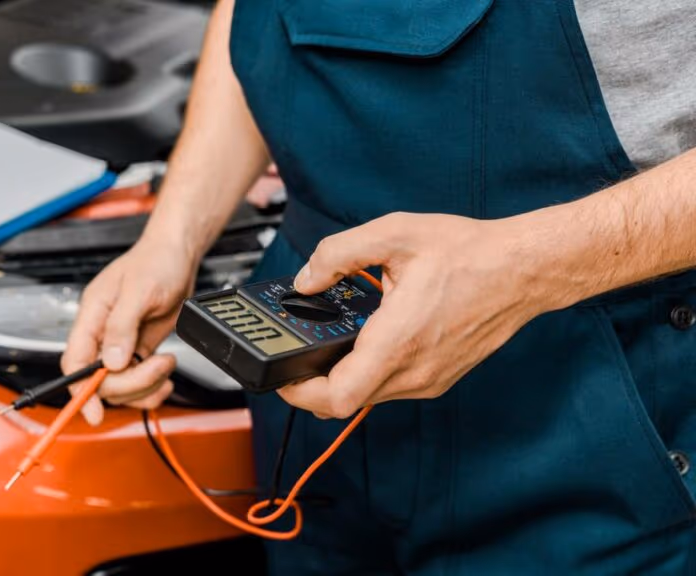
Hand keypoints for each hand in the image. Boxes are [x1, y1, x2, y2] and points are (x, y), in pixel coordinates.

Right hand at [61, 238, 198, 424]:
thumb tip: (111, 362)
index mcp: (92, 316)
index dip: (80, 390)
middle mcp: (102, 333)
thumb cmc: (156, 261)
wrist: (179, 255)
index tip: (92, 412)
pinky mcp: (139, 349)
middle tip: (157, 368)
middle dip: (131, 383)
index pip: (75, 361)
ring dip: (146, 386)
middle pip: (101, 380)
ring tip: (167, 365)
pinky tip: (166, 377)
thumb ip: (122, 326)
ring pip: (121, 385)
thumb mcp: (139, 290)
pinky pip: (139, 381)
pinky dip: (153, 386)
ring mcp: (121, 344)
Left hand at [277, 212, 549, 417]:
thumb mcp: (393, 234)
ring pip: (367, 397)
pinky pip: (390, 388)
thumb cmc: (469, 253)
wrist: (523, 270)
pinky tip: (365, 341)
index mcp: (398, 341)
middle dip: (311, 385)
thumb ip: (338, 253)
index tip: (282, 375)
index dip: (300, 393)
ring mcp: (429, 380)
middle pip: (345, 403)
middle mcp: (414, 371)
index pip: (337, 397)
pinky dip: (367, 373)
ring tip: (328, 344)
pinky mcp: (438, 378)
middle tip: (294, 359)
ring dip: (341, 378)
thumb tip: (307, 279)